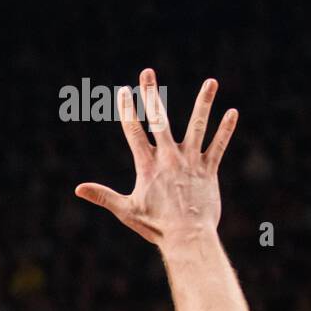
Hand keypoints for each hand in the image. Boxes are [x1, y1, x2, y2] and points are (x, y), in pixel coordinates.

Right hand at [75, 70, 236, 252]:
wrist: (186, 237)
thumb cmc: (155, 226)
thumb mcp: (126, 211)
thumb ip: (103, 196)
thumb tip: (78, 189)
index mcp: (147, 166)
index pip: (133, 132)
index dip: (127, 110)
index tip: (123, 91)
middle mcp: (169, 158)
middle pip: (159, 120)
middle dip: (152, 95)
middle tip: (147, 73)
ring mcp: (190, 162)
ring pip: (197, 126)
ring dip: (203, 103)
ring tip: (211, 82)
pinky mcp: (208, 170)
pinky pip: (218, 146)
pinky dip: (225, 130)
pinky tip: (232, 113)